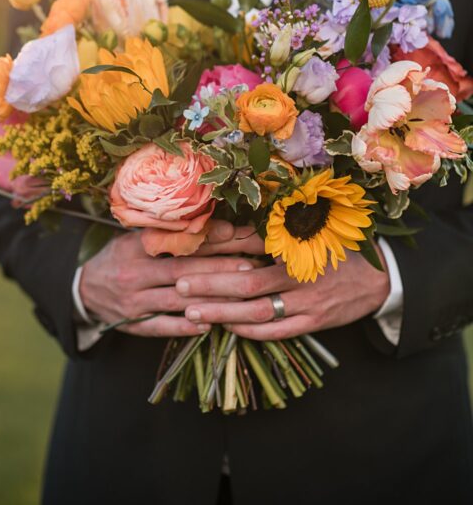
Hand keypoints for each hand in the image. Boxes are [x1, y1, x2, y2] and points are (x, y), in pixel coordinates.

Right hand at [79, 222, 257, 336]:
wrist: (84, 291)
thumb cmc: (119, 260)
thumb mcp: (131, 241)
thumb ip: (162, 235)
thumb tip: (207, 225)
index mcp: (133, 249)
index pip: (173, 242)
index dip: (204, 238)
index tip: (233, 233)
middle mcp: (132, 274)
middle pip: (180, 271)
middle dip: (217, 269)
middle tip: (248, 266)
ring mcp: (133, 302)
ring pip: (176, 300)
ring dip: (210, 298)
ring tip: (239, 296)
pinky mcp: (134, 324)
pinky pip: (162, 326)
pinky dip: (185, 326)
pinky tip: (208, 325)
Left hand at [177, 234, 390, 339]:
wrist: (379, 278)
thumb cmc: (331, 249)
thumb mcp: (306, 231)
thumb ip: (268, 233)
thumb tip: (224, 228)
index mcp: (296, 245)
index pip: (249, 245)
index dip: (219, 248)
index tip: (189, 249)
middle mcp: (300, 274)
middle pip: (247, 283)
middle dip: (211, 285)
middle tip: (180, 284)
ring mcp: (308, 301)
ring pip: (258, 311)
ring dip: (223, 312)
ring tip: (192, 312)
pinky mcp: (315, 323)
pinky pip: (278, 332)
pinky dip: (250, 331)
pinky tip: (227, 327)